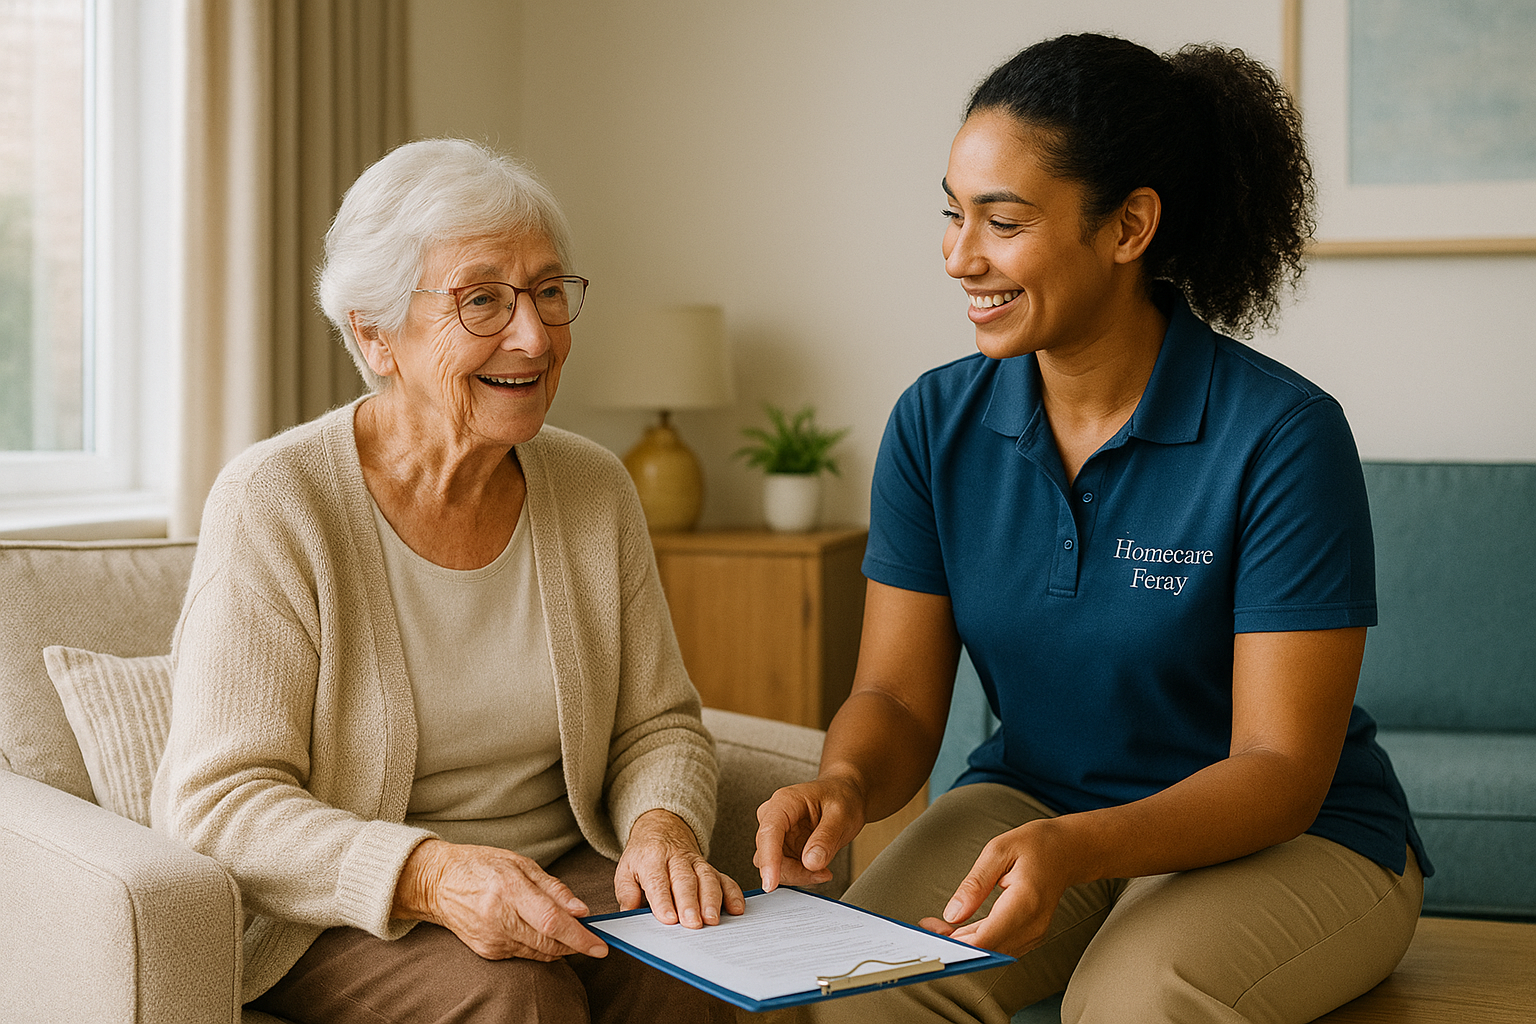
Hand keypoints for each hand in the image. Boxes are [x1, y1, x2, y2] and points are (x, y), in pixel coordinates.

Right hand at [393, 838, 606, 960]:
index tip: (599, 946)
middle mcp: (499, 918)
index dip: (579, 937)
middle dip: (575, 945)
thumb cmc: (482, 866)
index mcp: (509, 890)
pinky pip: (523, 954)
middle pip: (548, 943)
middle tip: (591, 938)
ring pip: (538, 953)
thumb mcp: (520, 863)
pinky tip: (539, 932)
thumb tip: (581, 910)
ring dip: (559, 947)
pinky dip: (538, 947)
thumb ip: (554, 889)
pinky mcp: (487, 952)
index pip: (552, 922)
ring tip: (568, 932)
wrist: (438, 883)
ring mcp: (491, 939)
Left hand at [616, 809, 745, 927]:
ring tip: (712, 920)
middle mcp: (677, 859)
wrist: (662, 829)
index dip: (663, 900)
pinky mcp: (711, 868)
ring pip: (707, 878)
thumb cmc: (644, 856)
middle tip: (693, 923)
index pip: (658, 881)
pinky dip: (733, 893)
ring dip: (712, 900)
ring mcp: (697, 863)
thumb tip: (629, 913)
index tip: (669, 919)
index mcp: (652, 859)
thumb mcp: (626, 870)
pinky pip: (724, 879)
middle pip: (685, 880)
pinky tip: (736, 909)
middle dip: (690, 903)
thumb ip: (627, 893)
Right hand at [753, 775, 865, 890]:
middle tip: (822, 873)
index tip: (771, 882)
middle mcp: (774, 816)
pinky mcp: (783, 848)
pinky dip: (801, 874)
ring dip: (798, 874)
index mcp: (784, 802)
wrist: (846, 794)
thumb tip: (810, 862)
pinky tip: (819, 868)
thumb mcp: (841, 815)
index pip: (769, 832)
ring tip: (824, 869)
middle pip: (768, 853)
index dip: (768, 859)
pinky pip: (784, 869)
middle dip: (794, 871)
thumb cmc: (842, 796)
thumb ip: (826, 838)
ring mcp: (777, 834)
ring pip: (774, 866)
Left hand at [917, 820, 1072, 957]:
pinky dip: (978, 938)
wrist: (1067, 851)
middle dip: (954, 943)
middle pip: (988, 948)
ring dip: (964, 942)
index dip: (957, 943)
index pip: (987, 938)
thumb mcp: (998, 850)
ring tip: (937, 926)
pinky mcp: (1030, 934)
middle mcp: (1033, 924)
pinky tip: (958, 927)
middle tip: (928, 928)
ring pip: (993, 949)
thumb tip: (952, 914)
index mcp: (1025, 901)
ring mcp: (1034, 932)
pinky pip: (1000, 943)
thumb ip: (974, 884)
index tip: (932, 935)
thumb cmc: (1034, 845)